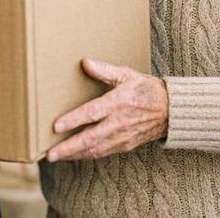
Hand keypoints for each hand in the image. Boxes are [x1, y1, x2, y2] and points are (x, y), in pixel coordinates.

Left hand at [46, 58, 167, 161]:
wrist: (169, 111)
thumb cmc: (145, 89)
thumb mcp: (127, 74)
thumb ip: (104, 70)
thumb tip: (85, 62)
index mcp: (118, 103)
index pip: (92, 113)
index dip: (74, 120)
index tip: (56, 126)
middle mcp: (119, 123)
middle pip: (90, 138)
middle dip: (68, 147)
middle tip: (50, 154)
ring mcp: (122, 137)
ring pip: (94, 150)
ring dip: (74, 155)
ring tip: (55, 156)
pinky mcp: (124, 146)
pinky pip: (102, 153)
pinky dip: (86, 155)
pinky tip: (73, 155)